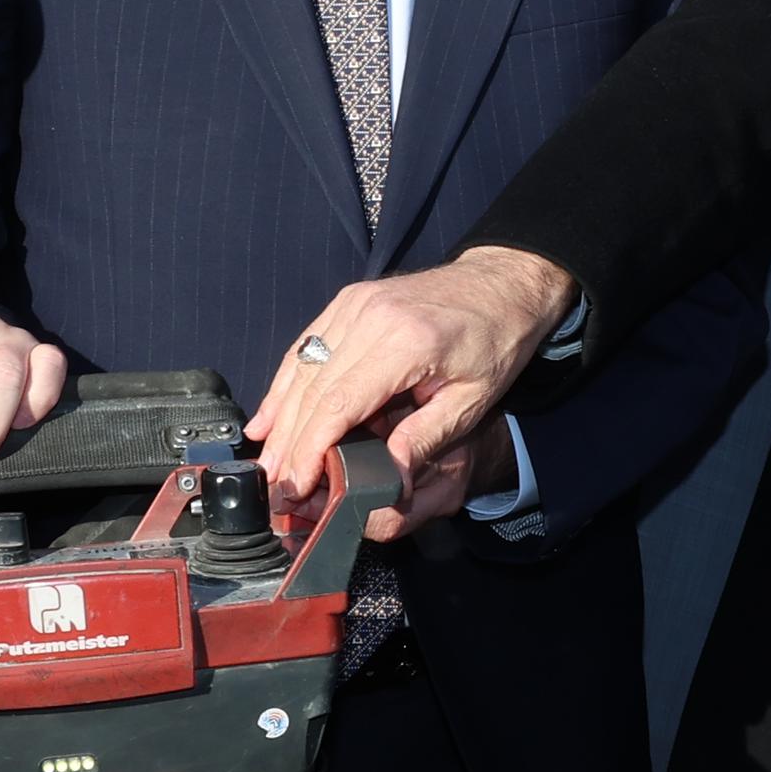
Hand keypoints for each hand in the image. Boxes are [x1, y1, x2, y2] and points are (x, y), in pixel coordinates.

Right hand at [248, 244, 576, 528]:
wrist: (503, 283)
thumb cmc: (496, 340)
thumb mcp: (474, 400)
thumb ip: (425, 439)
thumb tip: (387, 482)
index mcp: (405, 342)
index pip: (338, 403)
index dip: (309, 448)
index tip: (296, 484)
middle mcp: (371, 317)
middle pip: (312, 390)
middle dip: (288, 444)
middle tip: (275, 488)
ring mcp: (355, 304)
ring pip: (302, 368)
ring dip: (279, 419)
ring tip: (267, 464)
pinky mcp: (349, 301)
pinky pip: (306, 347)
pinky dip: (284, 385)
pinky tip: (268, 419)